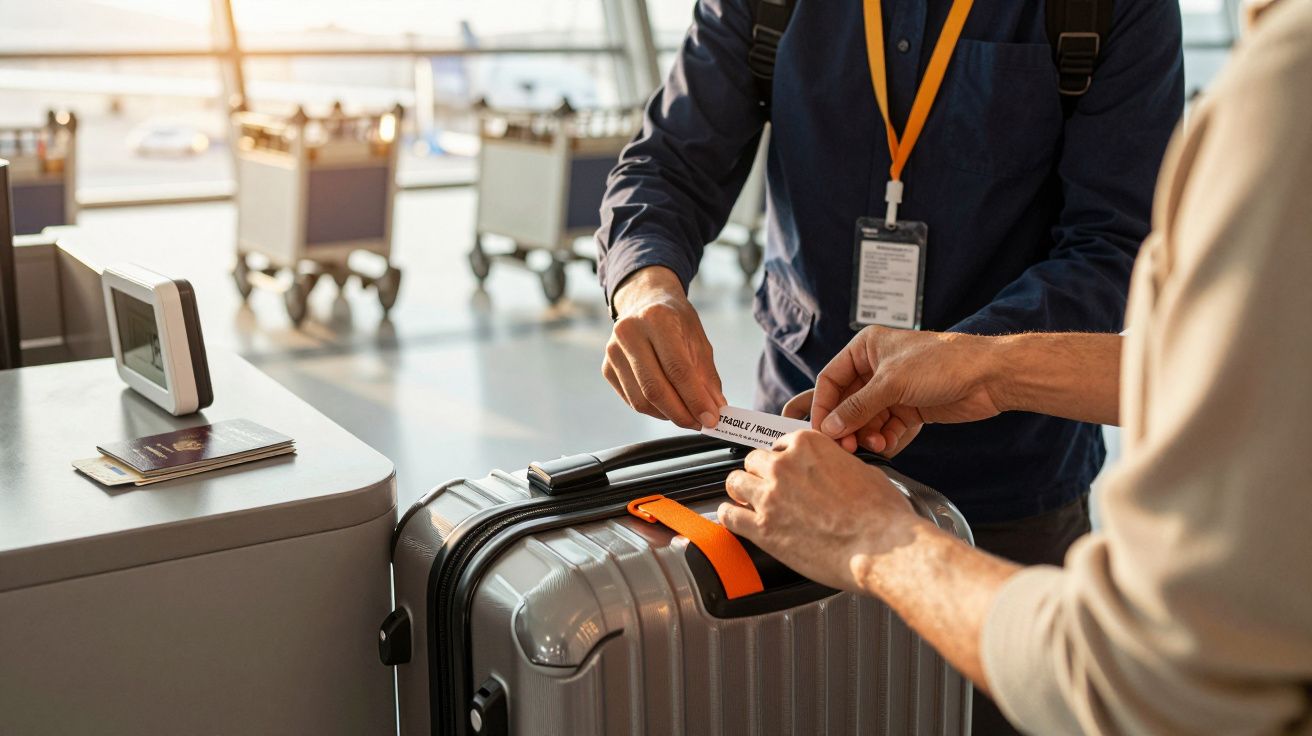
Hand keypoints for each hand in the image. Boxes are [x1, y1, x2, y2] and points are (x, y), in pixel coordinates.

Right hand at [602, 266, 725, 428]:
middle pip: (655, 389)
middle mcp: (629, 333)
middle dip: (681, 413)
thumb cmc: (675, 321)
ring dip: (668, 415)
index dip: (695, 399)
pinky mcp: (607, 368)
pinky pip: (632, 400)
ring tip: (687, 414)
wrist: (646, 302)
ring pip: (641, 401)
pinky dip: (654, 410)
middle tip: (700, 423)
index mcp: (656, 319)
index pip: (677, 369)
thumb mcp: (698, 340)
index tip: (711, 418)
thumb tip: (715, 410)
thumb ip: (707, 377)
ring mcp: (613, 351)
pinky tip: (669, 406)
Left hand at [718, 430, 931, 590]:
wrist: (883, 547)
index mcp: (808, 444)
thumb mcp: (864, 471)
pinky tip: (734, 518)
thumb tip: (834, 471)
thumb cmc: (883, 514)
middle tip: (769, 488)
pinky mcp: (763, 529)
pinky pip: (728, 515)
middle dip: (760, 474)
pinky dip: (729, 516)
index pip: (780, 444)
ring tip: (747, 501)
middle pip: (754, 460)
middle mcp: (784, 465)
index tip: (786, 471)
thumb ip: (836, 465)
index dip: (783, 460)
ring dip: (741, 491)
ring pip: (735, 481)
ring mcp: (770, 496)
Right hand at [812, 327, 1003, 448]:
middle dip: (846, 425)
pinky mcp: (910, 410)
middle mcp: (876, 369)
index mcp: (866, 349)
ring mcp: (894, 391)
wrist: (989, 376)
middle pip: (847, 404)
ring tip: (874, 445)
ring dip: (866, 435)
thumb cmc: (943, 362)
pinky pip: (886, 429)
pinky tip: (888, 445)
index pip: (831, 380)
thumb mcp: (892, 382)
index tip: (821, 431)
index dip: (823, 406)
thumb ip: (857, 407)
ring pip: (866, 420)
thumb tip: (829, 427)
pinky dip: (885, 439)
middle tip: (844, 446)